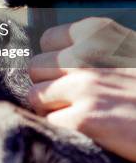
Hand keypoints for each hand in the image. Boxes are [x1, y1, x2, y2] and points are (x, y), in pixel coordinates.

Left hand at [27, 17, 135, 161]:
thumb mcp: (127, 51)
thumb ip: (96, 49)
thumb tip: (60, 57)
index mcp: (98, 33)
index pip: (48, 40)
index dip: (54, 60)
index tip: (65, 72)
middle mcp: (85, 56)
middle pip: (36, 68)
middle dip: (49, 84)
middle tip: (71, 97)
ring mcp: (82, 87)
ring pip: (36, 96)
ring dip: (52, 107)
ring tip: (78, 113)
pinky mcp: (83, 119)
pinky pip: (51, 121)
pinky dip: (64, 128)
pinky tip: (86, 129)